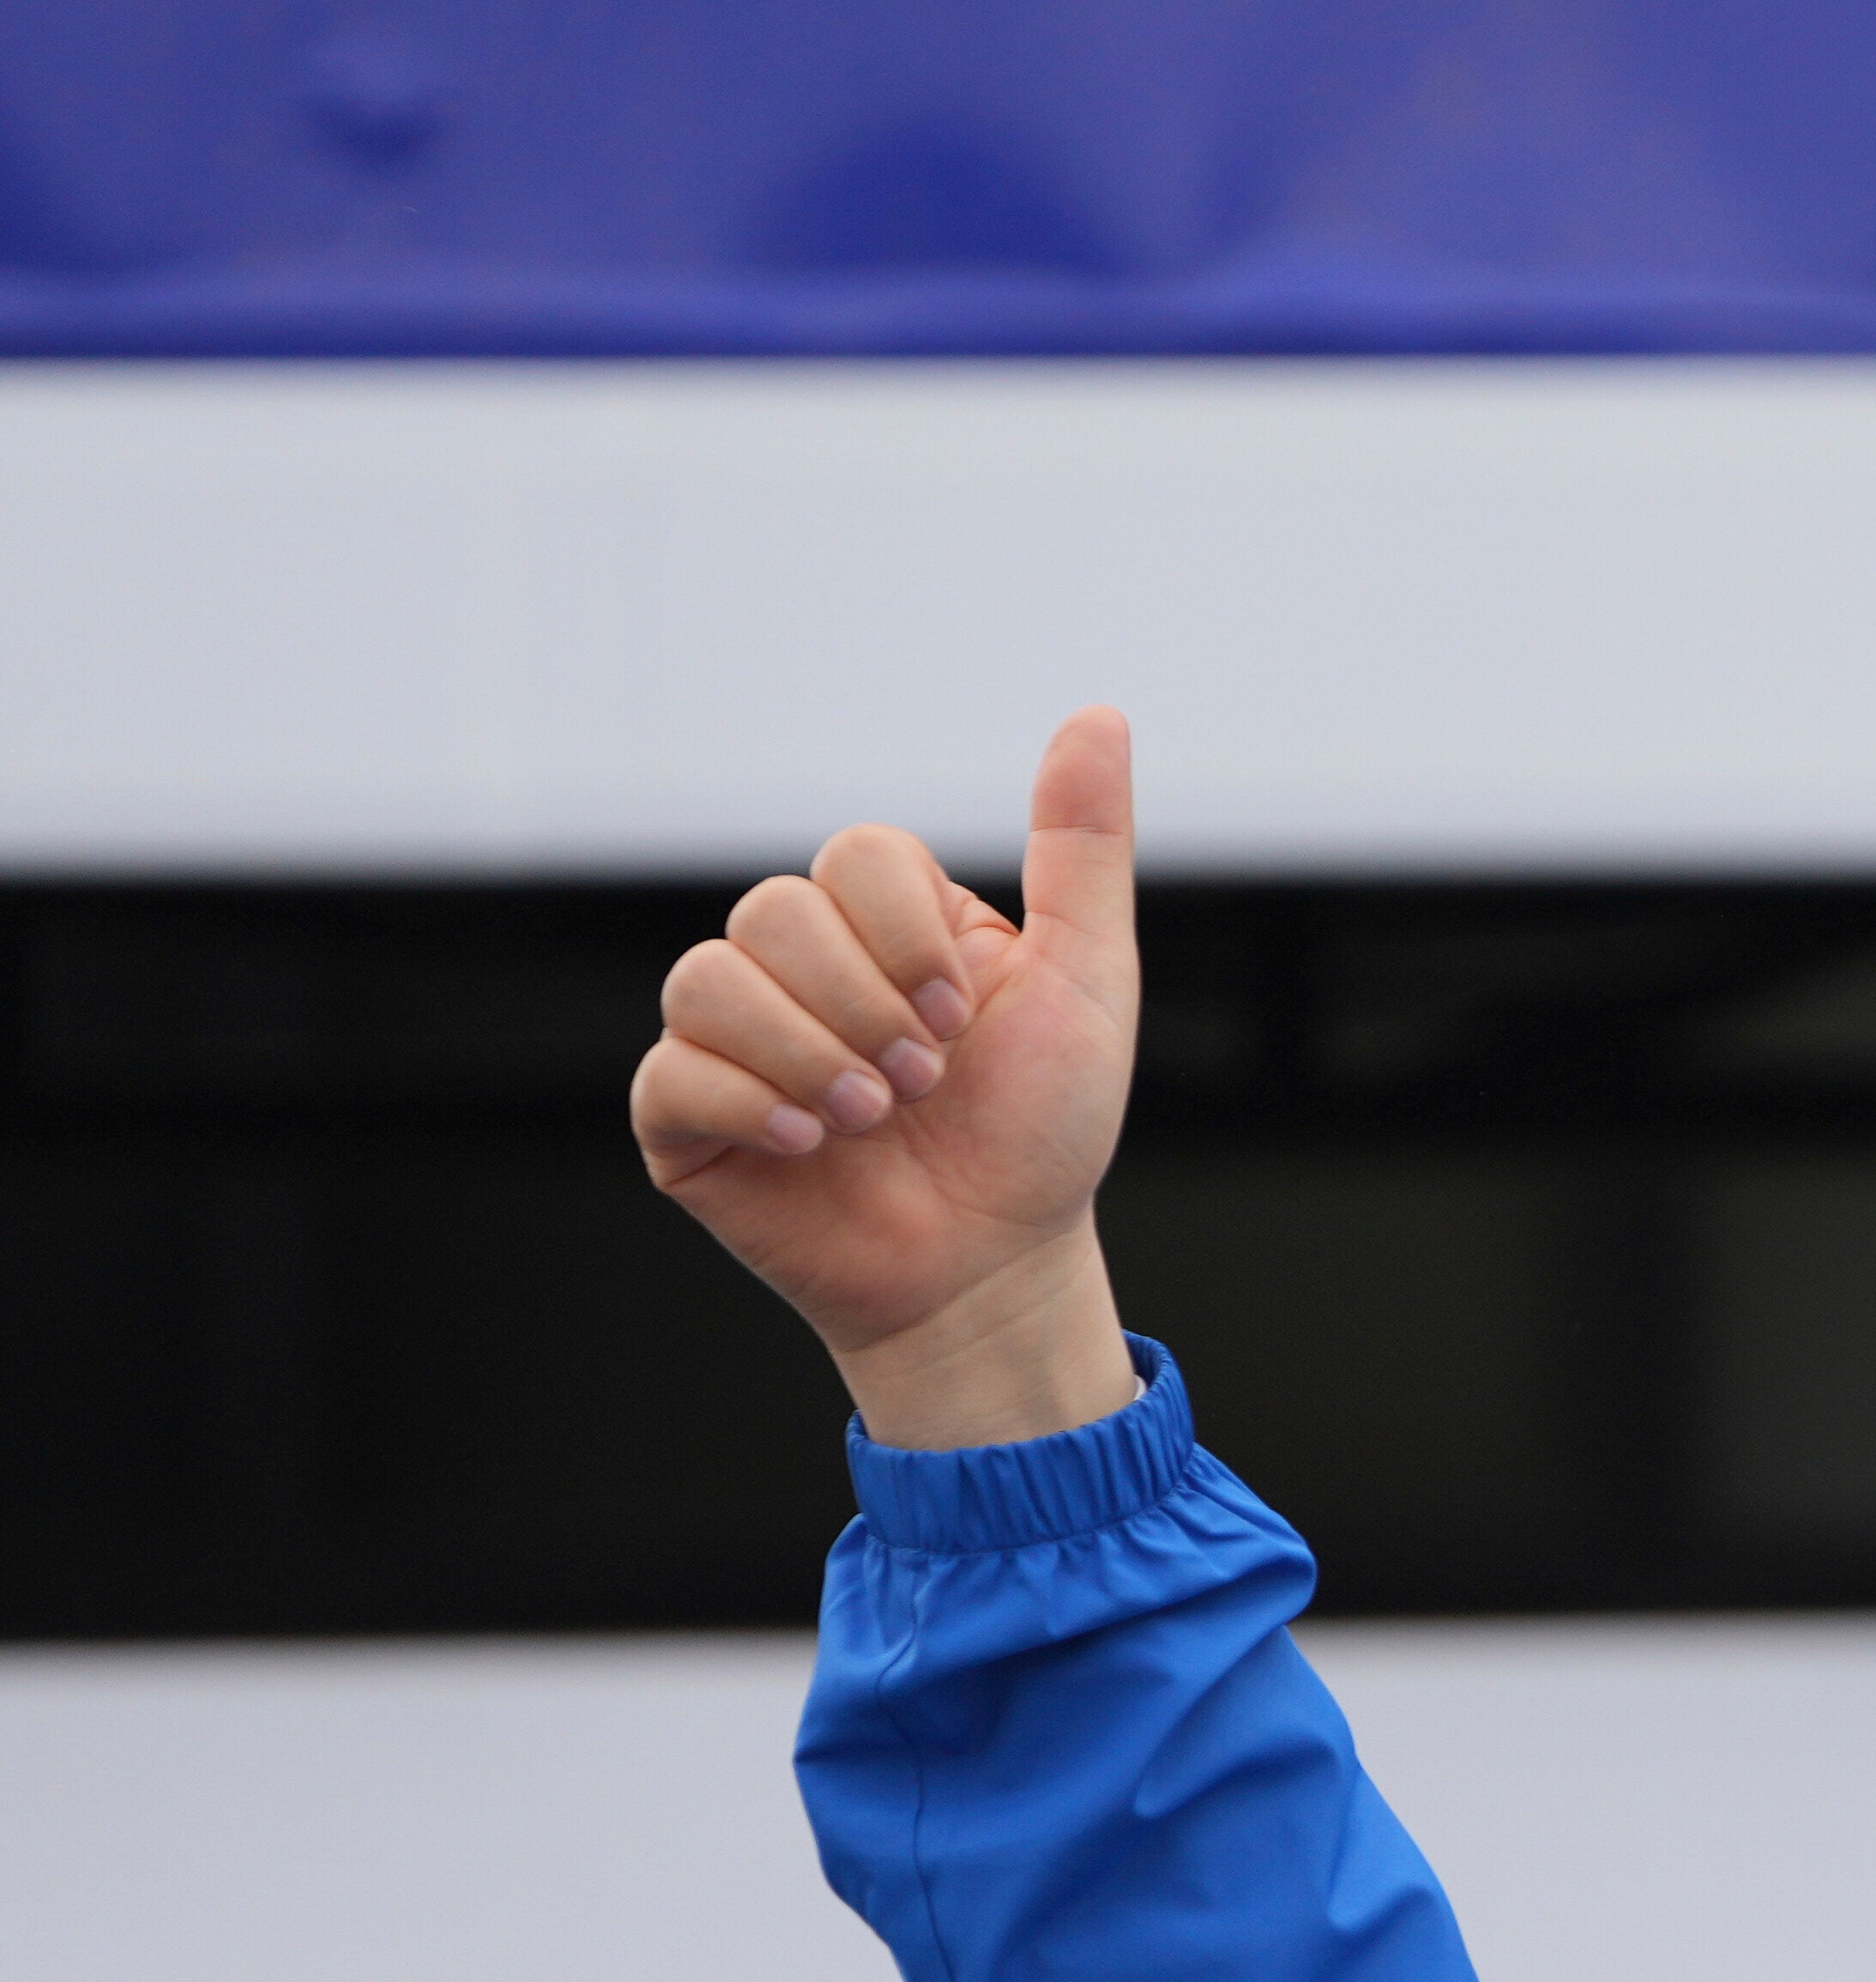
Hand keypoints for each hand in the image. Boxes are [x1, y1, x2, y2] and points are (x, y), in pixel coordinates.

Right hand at [633, 704, 1147, 1447]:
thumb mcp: (1089, 981)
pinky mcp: (687, 1118)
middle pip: (772, 911)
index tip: (964, 1018)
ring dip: (808, 1055)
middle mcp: (803, 969)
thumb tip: (1100, 712)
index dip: (903, 931)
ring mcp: (738, 1041)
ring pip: (707, 982)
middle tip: (924, 1082)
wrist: (998, 1269)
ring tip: (875, 1120)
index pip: (855, 854)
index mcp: (889, 927)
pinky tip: (814, 1147)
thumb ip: (1082, 850)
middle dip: (861, 1004)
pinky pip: (669, 1071)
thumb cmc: (1045, 1133)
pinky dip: (750, 1104)